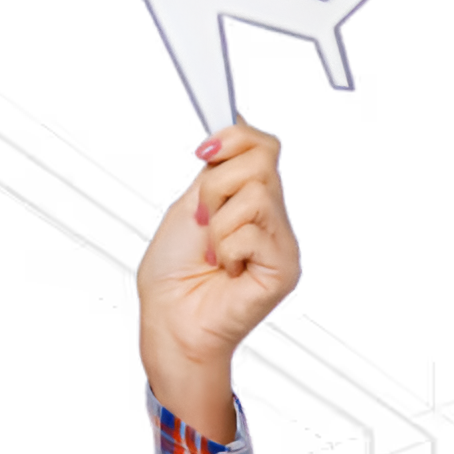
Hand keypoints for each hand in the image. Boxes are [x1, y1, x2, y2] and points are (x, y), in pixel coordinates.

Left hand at [135, 123, 301, 442]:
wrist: (169, 320)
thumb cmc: (173, 274)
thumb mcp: (189, 206)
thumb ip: (216, 172)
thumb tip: (229, 134)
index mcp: (248, 199)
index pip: (263, 146)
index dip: (235, 138)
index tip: (203, 153)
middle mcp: (270, 218)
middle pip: (262, 160)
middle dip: (217, 187)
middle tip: (203, 223)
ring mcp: (281, 242)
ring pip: (258, 193)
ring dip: (220, 223)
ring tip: (214, 252)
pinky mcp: (284, 267)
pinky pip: (254, 232)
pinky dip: (228, 249)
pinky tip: (227, 271)